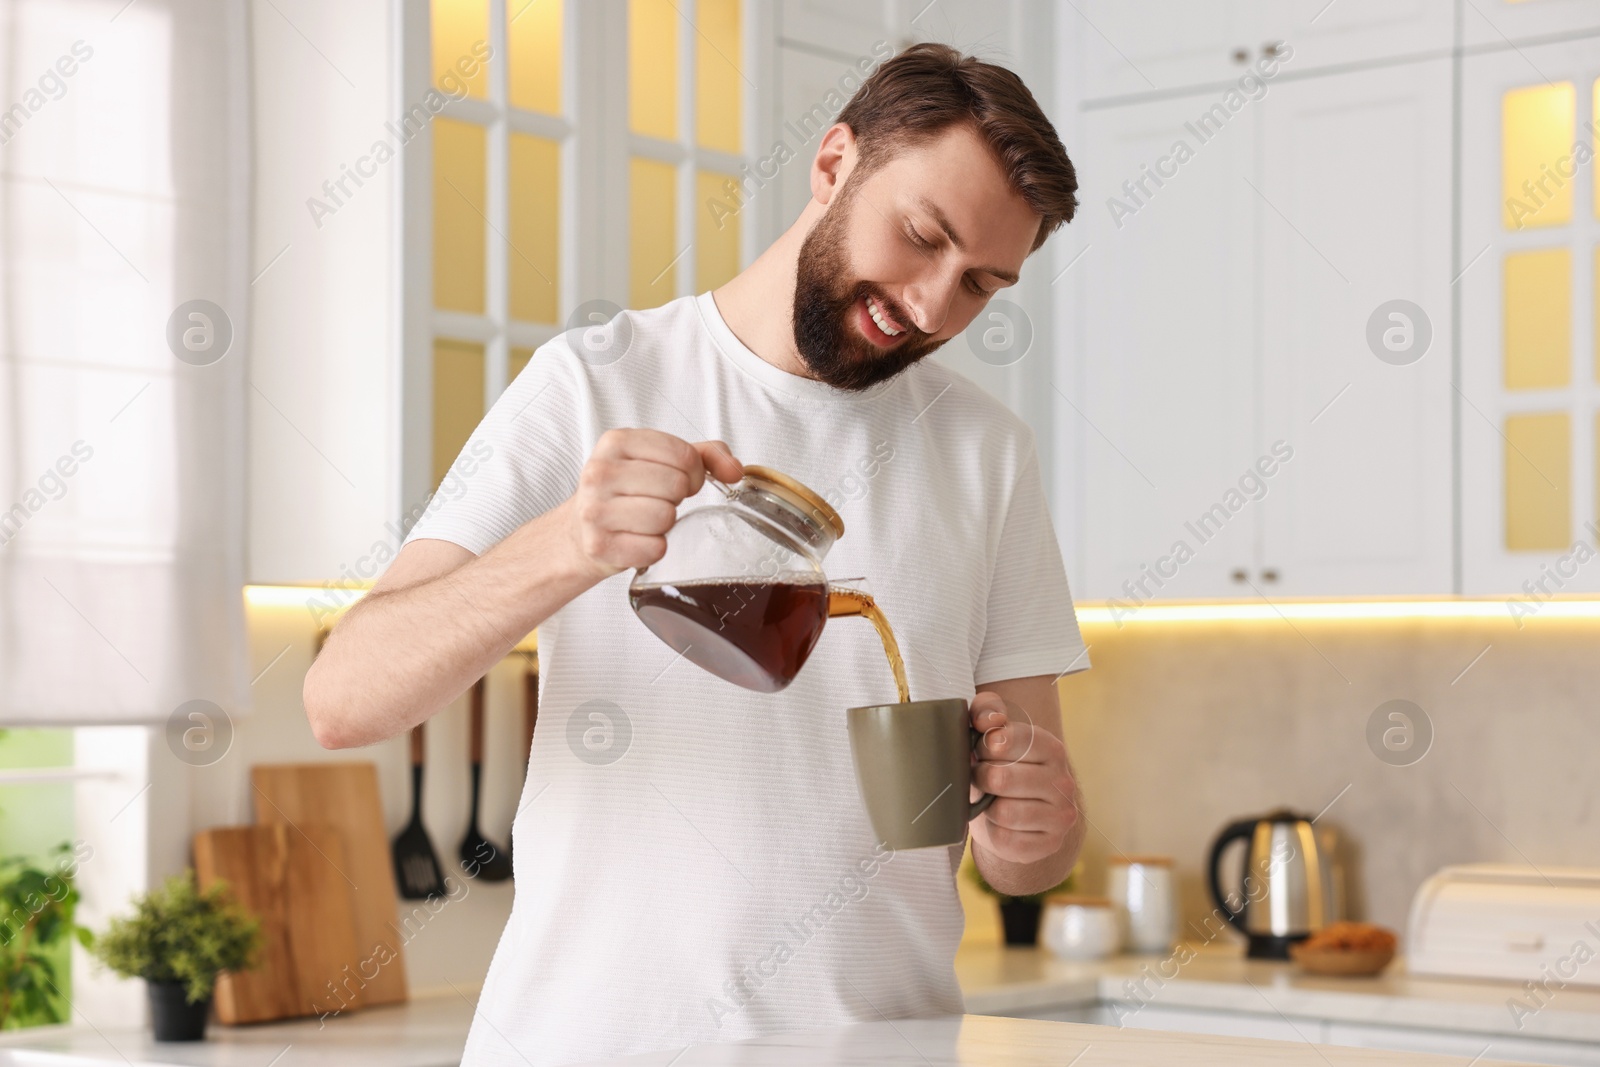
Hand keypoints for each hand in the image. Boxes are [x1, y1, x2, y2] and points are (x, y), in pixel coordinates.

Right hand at [568, 428, 742, 578]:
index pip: (683, 455)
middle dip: (678, 497)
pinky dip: (655, 549)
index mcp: (616, 442)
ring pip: (665, 517)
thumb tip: (735, 470)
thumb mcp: (660, 461)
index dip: (695, 472)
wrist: (579, 531)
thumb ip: (704, 455)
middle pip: (676, 485)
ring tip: (647, 519)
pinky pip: (655, 548)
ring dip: (666, 524)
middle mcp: (600, 472)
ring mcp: (595, 510)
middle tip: (660, 500)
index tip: (682, 480)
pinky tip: (638, 540)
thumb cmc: (625, 492)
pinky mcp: (599, 545)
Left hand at [968, 691, 1080, 864]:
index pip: (1003, 740)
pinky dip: (994, 833)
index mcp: (1052, 748)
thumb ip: (987, 710)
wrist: (1015, 813)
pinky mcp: (1049, 844)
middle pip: (1001, 779)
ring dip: (987, 808)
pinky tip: (1000, 824)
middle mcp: (1063, 782)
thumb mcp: (991, 732)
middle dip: (981, 778)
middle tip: (982, 778)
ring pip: (1004, 813)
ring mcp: (1061, 816)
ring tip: (991, 801)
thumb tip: (989, 721)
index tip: (984, 751)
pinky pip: (1007, 841)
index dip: (982, 747)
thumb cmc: (1000, 766)